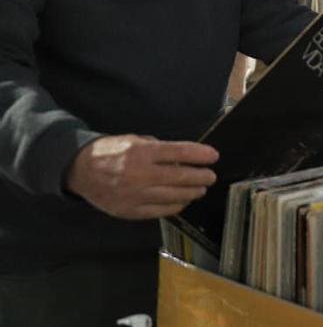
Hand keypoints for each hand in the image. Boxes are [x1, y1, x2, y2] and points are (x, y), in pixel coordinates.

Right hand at [65, 135, 218, 219]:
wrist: (79, 171)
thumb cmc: (110, 152)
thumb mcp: (134, 140)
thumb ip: (158, 148)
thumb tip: (183, 156)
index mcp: (140, 153)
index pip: (179, 152)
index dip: (199, 155)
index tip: (213, 156)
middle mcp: (139, 175)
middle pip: (180, 177)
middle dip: (200, 176)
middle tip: (210, 175)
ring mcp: (135, 195)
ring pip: (173, 196)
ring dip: (192, 192)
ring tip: (201, 188)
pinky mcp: (130, 211)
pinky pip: (160, 211)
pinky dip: (175, 206)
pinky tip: (183, 201)